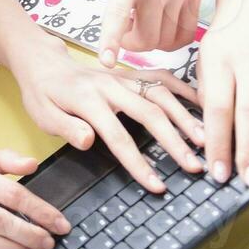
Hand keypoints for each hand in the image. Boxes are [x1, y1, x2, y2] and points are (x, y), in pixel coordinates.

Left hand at [12, 39, 204, 190]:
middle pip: (149, 113)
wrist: (44, 63)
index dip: (138, 162)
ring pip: (161, 93)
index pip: (117, 135)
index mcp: (87, 100)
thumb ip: (66, 128)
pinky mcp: (132, 73)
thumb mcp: (43, 115)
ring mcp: (124, 77)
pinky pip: (162, 77)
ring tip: (205, 141)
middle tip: (193, 166)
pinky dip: (184, 89)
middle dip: (174, 142)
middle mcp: (110, 85)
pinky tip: (202, 104)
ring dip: (185, 116)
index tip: (156, 185)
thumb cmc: (44, 94)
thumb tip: (88, 140)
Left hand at [22, 0, 200, 64]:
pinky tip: (157, 21)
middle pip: (148, 38)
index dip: (114, 41)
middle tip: (122, 31)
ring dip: (152, 42)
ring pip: (169, 39)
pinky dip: (172, 37)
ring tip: (138, 22)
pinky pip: (188, 31)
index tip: (108, 62)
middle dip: (131, 45)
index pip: (120, 14)